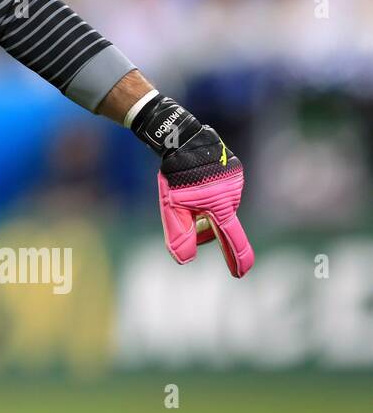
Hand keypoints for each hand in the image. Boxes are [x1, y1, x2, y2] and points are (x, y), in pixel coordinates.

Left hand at [157, 125, 252, 277]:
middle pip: (221, 223)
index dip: (236, 258)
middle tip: (186, 213)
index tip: (240, 273)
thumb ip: (180, 234)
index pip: (231, 238)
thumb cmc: (176, 174)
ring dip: (208, 208)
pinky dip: (213, 193)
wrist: (182, 139)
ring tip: (190, 191)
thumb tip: (184, 261)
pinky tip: (199, 180)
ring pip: (222, 207)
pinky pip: (224, 190)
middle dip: (205, 226)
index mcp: (221, 207)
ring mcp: (237, 182)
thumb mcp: (172, 206)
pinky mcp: (236, 170)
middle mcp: (234, 196)